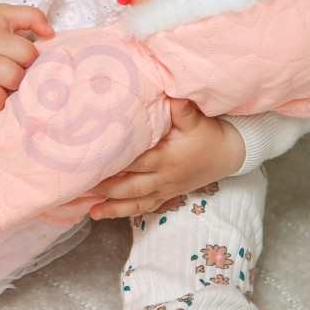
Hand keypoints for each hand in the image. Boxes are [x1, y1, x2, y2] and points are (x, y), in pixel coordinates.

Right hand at [0, 3, 53, 117]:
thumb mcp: (7, 12)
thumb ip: (33, 16)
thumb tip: (51, 34)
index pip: (26, 54)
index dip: (31, 57)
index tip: (25, 57)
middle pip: (12, 78)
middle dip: (20, 79)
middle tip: (16, 75)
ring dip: (4, 98)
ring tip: (3, 88)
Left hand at [89, 99, 245, 219]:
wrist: (227, 154)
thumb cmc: (208, 134)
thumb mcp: (197, 120)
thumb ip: (182, 109)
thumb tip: (174, 94)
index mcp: (167, 158)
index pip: (137, 162)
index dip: (116, 164)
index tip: (94, 162)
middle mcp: (164, 177)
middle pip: (131, 186)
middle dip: (107, 188)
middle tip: (82, 186)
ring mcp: (165, 189)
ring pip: (136, 202)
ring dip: (113, 208)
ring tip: (91, 212)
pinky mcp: (167, 194)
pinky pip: (145, 208)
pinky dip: (125, 212)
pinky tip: (106, 215)